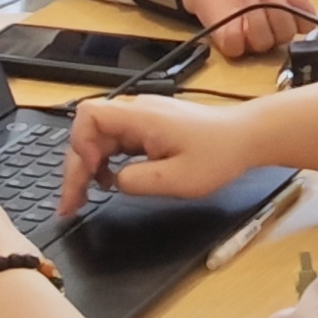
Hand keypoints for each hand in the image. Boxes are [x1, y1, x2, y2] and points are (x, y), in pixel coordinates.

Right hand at [53, 94, 257, 222]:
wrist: (247, 137)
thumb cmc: (218, 155)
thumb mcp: (177, 180)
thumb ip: (137, 182)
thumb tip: (113, 182)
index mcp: (141, 117)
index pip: (89, 116)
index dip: (78, 144)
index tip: (88, 175)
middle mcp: (137, 112)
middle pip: (89, 131)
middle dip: (76, 167)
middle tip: (70, 205)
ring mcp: (143, 118)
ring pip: (100, 138)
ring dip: (89, 167)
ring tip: (84, 198)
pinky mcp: (150, 128)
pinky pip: (117, 142)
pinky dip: (106, 162)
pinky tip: (109, 182)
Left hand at [180, 0, 316, 56]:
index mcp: (291, 15)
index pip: (308, 22)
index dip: (302, 5)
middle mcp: (276, 32)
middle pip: (287, 32)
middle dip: (276, 3)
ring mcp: (254, 41)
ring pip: (265, 40)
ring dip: (256, 11)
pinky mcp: (232, 45)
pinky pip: (238, 46)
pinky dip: (237, 29)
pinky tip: (235, 11)